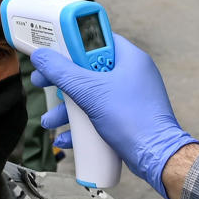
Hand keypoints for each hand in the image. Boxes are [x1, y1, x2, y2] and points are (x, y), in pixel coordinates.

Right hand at [30, 34, 198, 198]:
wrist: (157, 158)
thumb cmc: (131, 119)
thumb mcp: (90, 91)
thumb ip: (62, 72)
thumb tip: (40, 56)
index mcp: (129, 58)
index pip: (96, 39)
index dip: (71, 43)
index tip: (52, 49)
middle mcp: (131, 74)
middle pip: (87, 69)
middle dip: (62, 82)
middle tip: (42, 82)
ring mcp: (130, 97)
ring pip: (90, 95)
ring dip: (67, 109)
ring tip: (49, 121)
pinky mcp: (127, 118)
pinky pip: (98, 114)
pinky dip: (81, 124)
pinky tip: (66, 138)